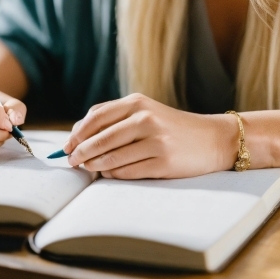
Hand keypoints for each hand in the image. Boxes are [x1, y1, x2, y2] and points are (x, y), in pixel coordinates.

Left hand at [64, 93, 238, 178]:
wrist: (212, 139)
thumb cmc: (172, 127)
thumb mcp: (146, 111)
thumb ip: (115, 117)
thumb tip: (78, 135)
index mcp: (138, 103)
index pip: (97, 116)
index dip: (78, 133)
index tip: (67, 145)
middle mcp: (146, 119)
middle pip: (101, 138)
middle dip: (81, 152)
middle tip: (71, 161)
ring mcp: (156, 141)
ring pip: (112, 158)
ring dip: (94, 166)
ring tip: (88, 169)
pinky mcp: (164, 163)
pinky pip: (128, 172)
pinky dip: (113, 175)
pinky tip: (109, 174)